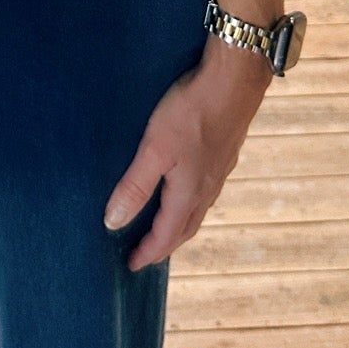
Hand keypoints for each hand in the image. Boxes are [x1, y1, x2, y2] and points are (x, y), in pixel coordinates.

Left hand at [103, 36, 271, 272]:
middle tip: (144, 254)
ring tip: (161, 228)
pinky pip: (204, 193)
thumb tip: (114, 223)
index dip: (147, 253)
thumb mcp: (155, 148)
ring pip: (196, 212)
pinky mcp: (224, 156)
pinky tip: (184, 190)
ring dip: (178, 226)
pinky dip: (189, 205)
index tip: (131, 266)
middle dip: (164, 245)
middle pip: (184, 229)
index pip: (165, 236)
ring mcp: (218, 173)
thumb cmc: (191, 112)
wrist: (234, 81)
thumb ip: (135, 186)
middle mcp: (207, 189)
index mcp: (189, 194)